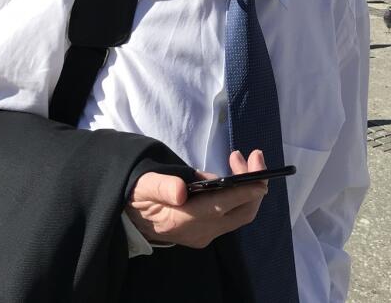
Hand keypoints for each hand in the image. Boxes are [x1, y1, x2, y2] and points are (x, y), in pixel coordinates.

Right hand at [125, 150, 268, 248]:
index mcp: (183, 220)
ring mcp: (206, 234)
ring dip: (248, 187)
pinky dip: (239, 194)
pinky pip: (232, 214)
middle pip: (242, 213)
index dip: (245, 191)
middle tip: (253, 155)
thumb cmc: (137, 195)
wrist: (130, 219)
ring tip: (237, 158)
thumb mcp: (142, 186)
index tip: (260, 172)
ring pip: (240, 213)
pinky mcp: (208, 231)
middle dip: (255, 184)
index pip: (222, 206)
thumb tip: (182, 191)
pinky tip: (231, 175)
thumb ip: (161, 187)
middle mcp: (200, 231)